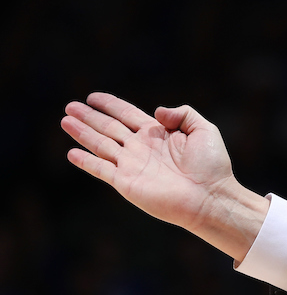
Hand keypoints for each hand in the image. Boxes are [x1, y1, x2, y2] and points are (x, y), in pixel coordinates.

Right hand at [62, 92, 268, 260]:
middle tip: (70, 106)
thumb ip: (182, 114)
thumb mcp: (203, 130)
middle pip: (109, 127)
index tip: (93, 96)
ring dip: (82, 133)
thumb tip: (156, 111)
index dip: (110, 105)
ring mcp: (133, 165)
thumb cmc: (212, 166)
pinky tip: (72, 153)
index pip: (128, 115)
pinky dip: (86, 162)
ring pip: (100, 145)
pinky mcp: (126, 183)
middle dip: (90, 116)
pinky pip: (101, 169)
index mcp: (158, 134)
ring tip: (65, 120)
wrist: (210, 197)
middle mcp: (142, 148)